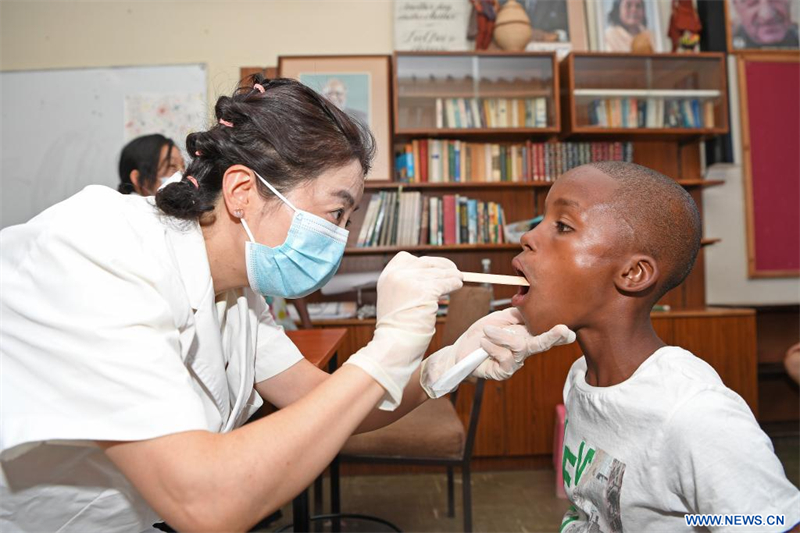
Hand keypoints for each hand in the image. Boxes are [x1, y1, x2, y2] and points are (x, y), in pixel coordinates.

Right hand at [345, 252, 462, 409]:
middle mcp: (396, 275)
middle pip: (425, 263)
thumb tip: (432, 275)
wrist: (395, 345)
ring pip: (438, 273)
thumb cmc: (397, 329)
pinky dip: (454, 284)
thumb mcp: (394, 300)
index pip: (406, 258)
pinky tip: (457, 286)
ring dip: (451, 276)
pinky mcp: (424, 291)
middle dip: (442, 267)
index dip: (423, 263)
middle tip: (454, 272)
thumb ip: (406, 285)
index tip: (435, 268)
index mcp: (386, 277)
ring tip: (458, 280)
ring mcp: (410, 282)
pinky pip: (445, 283)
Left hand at [420, 308, 574, 396]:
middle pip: (542, 344)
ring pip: (519, 346)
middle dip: (553, 337)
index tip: (570, 329)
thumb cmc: (482, 334)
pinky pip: (504, 357)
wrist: (461, 350)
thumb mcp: (499, 319)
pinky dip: (493, 346)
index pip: (546, 334)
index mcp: (526, 336)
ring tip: (486, 332)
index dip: (559, 334)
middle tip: (563, 330)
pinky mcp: (504, 372)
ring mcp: (515, 363)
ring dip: (501, 335)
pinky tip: (484, 344)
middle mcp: (525, 351)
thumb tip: (532, 305)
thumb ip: (516, 314)